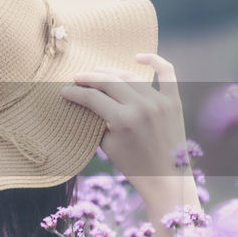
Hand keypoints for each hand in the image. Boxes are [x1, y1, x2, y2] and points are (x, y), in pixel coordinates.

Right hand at [59, 53, 192, 209]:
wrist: (167, 180)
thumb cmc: (134, 166)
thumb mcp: (108, 146)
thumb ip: (96, 121)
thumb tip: (84, 102)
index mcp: (123, 120)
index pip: (92, 97)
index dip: (75, 93)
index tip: (64, 91)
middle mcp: (142, 107)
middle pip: (108, 81)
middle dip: (88, 78)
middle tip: (77, 79)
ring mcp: (160, 102)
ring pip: (130, 76)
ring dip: (111, 72)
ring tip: (98, 73)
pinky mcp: (174, 101)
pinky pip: (167, 72)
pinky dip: (154, 60)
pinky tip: (138, 57)